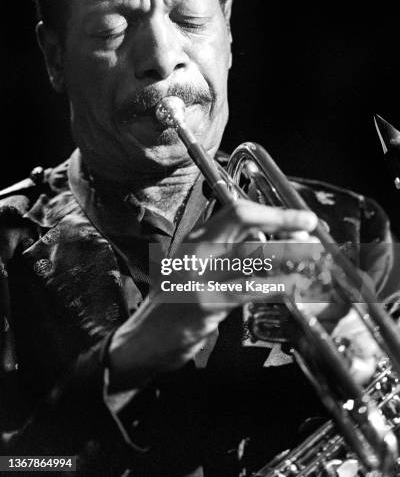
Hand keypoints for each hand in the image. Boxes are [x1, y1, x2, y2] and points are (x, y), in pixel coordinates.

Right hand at [108, 200, 320, 388]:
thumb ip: (228, 254)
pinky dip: (274, 285)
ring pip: (249, 251)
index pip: (235, 211)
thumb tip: (269, 239)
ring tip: (309, 255)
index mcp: (196, 240)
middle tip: (309, 226)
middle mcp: (195, 250)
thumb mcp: (199, 270)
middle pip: (242, 219)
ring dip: (286, 252)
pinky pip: (247, 289)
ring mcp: (198, 275)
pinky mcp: (205, 302)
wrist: (145, 339)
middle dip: (281, 219)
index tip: (297, 216)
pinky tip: (292, 285)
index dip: (271, 210)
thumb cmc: (176, 304)